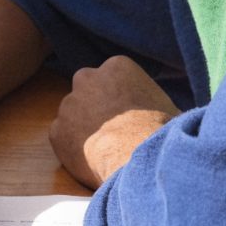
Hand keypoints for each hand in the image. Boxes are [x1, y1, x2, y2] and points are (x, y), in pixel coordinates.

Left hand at [49, 55, 180, 189]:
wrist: (138, 156)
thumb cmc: (161, 132)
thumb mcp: (168, 106)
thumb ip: (152, 101)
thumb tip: (163, 112)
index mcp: (117, 66)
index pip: (113, 75)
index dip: (120, 96)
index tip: (128, 113)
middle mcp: (87, 78)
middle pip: (87, 87)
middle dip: (94, 103)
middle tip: (111, 127)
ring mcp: (68, 104)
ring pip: (72, 113)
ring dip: (82, 127)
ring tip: (103, 148)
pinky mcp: (56, 130)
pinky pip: (62, 137)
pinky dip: (72, 147)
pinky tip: (90, 159)